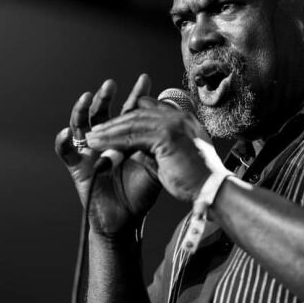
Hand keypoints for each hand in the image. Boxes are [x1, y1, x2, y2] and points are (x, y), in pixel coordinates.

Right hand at [54, 75, 162, 236]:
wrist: (128, 219)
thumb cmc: (140, 192)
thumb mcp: (154, 163)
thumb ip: (157, 143)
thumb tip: (169, 117)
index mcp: (124, 138)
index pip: (129, 112)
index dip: (136, 96)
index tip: (145, 79)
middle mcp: (105, 142)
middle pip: (102, 113)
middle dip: (106, 97)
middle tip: (112, 84)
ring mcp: (89, 152)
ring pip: (81, 125)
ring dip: (82, 110)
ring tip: (89, 97)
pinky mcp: (77, 167)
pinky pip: (66, 152)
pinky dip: (63, 142)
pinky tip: (67, 133)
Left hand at [86, 97, 219, 202]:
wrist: (212, 191)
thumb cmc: (198, 181)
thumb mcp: (174, 160)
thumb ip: (156, 151)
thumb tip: (136, 151)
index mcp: (184, 121)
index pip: (151, 110)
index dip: (130, 118)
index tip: (113, 127)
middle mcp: (179, 117)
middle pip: (139, 114)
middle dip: (115, 124)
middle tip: (95, 131)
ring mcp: (174, 124)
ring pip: (132, 123)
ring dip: (108, 131)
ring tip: (91, 139)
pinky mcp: (167, 135)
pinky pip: (132, 135)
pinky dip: (112, 140)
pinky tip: (98, 145)